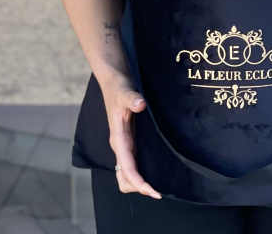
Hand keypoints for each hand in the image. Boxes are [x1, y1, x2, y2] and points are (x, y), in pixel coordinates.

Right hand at [100, 71, 161, 198]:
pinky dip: (138, 173)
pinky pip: (131, 163)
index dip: (139, 182)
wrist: (113, 80)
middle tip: (158, 192)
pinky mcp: (128, 139)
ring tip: (156, 187)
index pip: (127, 168)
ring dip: (137, 183)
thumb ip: (132, 98)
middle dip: (138, 187)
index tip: (153, 192)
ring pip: (126, 173)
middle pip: (124, 177)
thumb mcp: (125, 90)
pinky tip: (152, 171)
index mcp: (117, 138)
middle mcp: (119, 144)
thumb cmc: (119, 86)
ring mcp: (123, 143)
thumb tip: (140, 104)